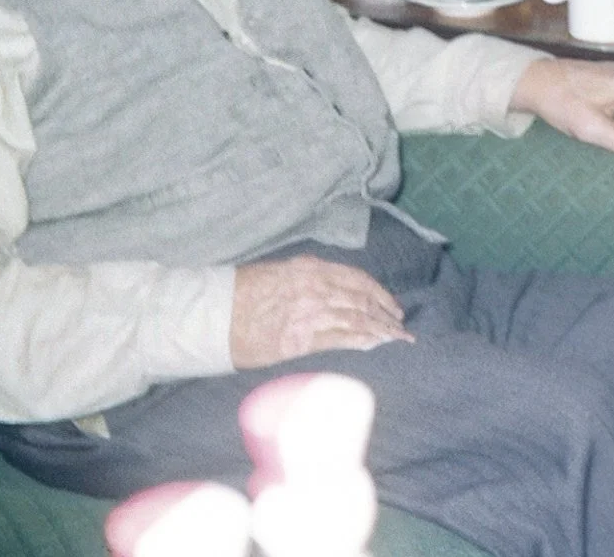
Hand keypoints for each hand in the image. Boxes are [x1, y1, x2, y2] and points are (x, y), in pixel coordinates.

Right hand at [231, 256, 410, 368]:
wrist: (212, 314)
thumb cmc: (239, 294)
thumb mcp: (277, 273)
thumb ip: (305, 278)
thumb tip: (328, 289)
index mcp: (309, 269)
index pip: (357, 279)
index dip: (379, 293)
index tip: (392, 304)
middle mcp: (315, 287)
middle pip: (362, 300)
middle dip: (386, 314)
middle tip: (401, 326)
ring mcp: (309, 313)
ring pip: (357, 319)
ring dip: (380, 329)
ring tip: (396, 338)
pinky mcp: (300, 339)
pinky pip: (340, 338)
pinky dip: (361, 340)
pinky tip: (374, 344)